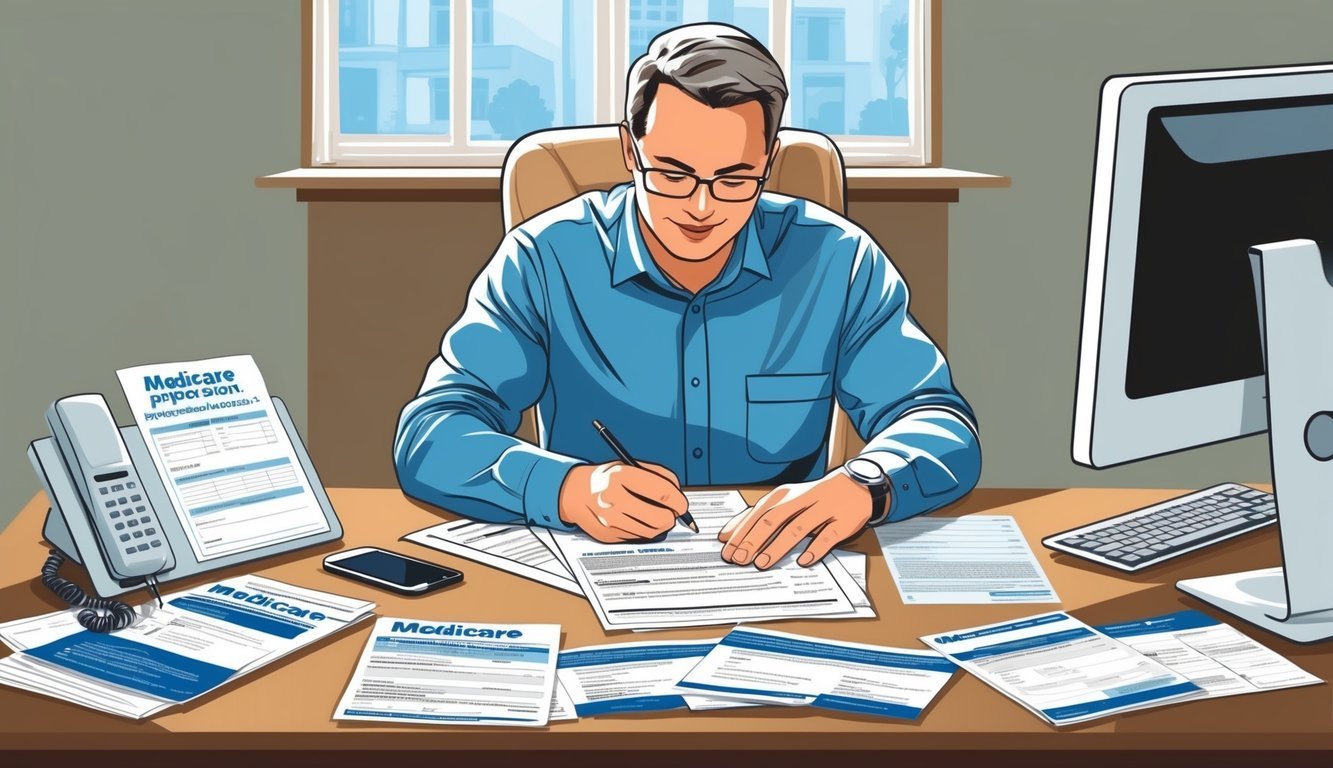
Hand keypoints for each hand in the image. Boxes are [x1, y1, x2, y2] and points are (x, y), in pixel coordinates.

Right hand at [558, 462, 687, 542]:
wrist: (574, 493)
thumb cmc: (607, 478)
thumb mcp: (630, 466)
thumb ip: (658, 475)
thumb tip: (678, 494)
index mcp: (621, 475)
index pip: (662, 492)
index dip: (678, 501)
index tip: (682, 504)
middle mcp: (614, 498)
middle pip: (659, 518)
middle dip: (671, 517)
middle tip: (671, 514)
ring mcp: (610, 520)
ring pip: (651, 532)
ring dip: (659, 526)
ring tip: (655, 515)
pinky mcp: (608, 535)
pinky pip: (637, 537)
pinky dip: (642, 531)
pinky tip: (634, 520)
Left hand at [719, 470, 874, 567]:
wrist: (855, 484)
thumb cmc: (814, 497)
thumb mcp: (785, 500)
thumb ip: (756, 515)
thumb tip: (727, 534)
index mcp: (785, 494)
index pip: (758, 513)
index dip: (741, 532)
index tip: (728, 550)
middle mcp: (802, 499)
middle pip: (773, 518)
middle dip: (754, 539)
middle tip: (740, 559)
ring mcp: (824, 508)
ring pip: (797, 527)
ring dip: (778, 546)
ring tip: (762, 563)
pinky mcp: (844, 520)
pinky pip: (828, 535)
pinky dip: (815, 548)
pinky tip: (803, 561)